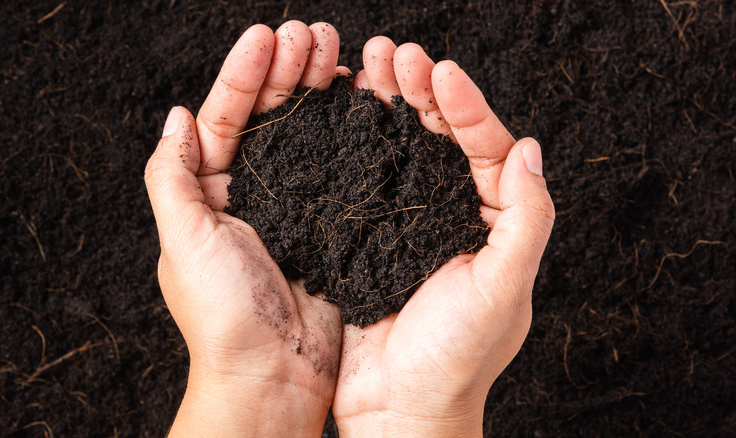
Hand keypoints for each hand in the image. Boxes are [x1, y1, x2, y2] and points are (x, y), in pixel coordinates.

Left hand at [144, 21, 347, 436]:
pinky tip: (362, 104)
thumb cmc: (223, 314)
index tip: (268, 35)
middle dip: (289, 71)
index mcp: (211, 192)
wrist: (275, 374)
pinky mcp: (330, 223)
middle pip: (269, 117)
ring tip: (338, 53)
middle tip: (314, 33)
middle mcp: (253, 193)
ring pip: (307, 135)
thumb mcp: (183, 239)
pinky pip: (341, 168)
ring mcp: (295, 206)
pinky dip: (350, 134)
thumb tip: (176, 116)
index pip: (226, 116)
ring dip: (319, 92)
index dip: (245, 74)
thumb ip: (173, 176)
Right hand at [332, 38, 554, 435]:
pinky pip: (365, 180)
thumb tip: (530, 149)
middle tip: (392, 52)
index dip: (466, 106)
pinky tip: (341, 115)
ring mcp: (407, 225)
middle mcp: (452, 217)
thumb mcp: (503, 289)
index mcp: (492, 224)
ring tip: (366, 66)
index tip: (439, 70)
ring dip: (386, 107)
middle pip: (441, 139)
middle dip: (420, 92)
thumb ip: (525, 220)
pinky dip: (355, 144)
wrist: (399, 409)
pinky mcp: (368, 238)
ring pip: (400, 151)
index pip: (488, 148)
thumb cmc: (456, 359)